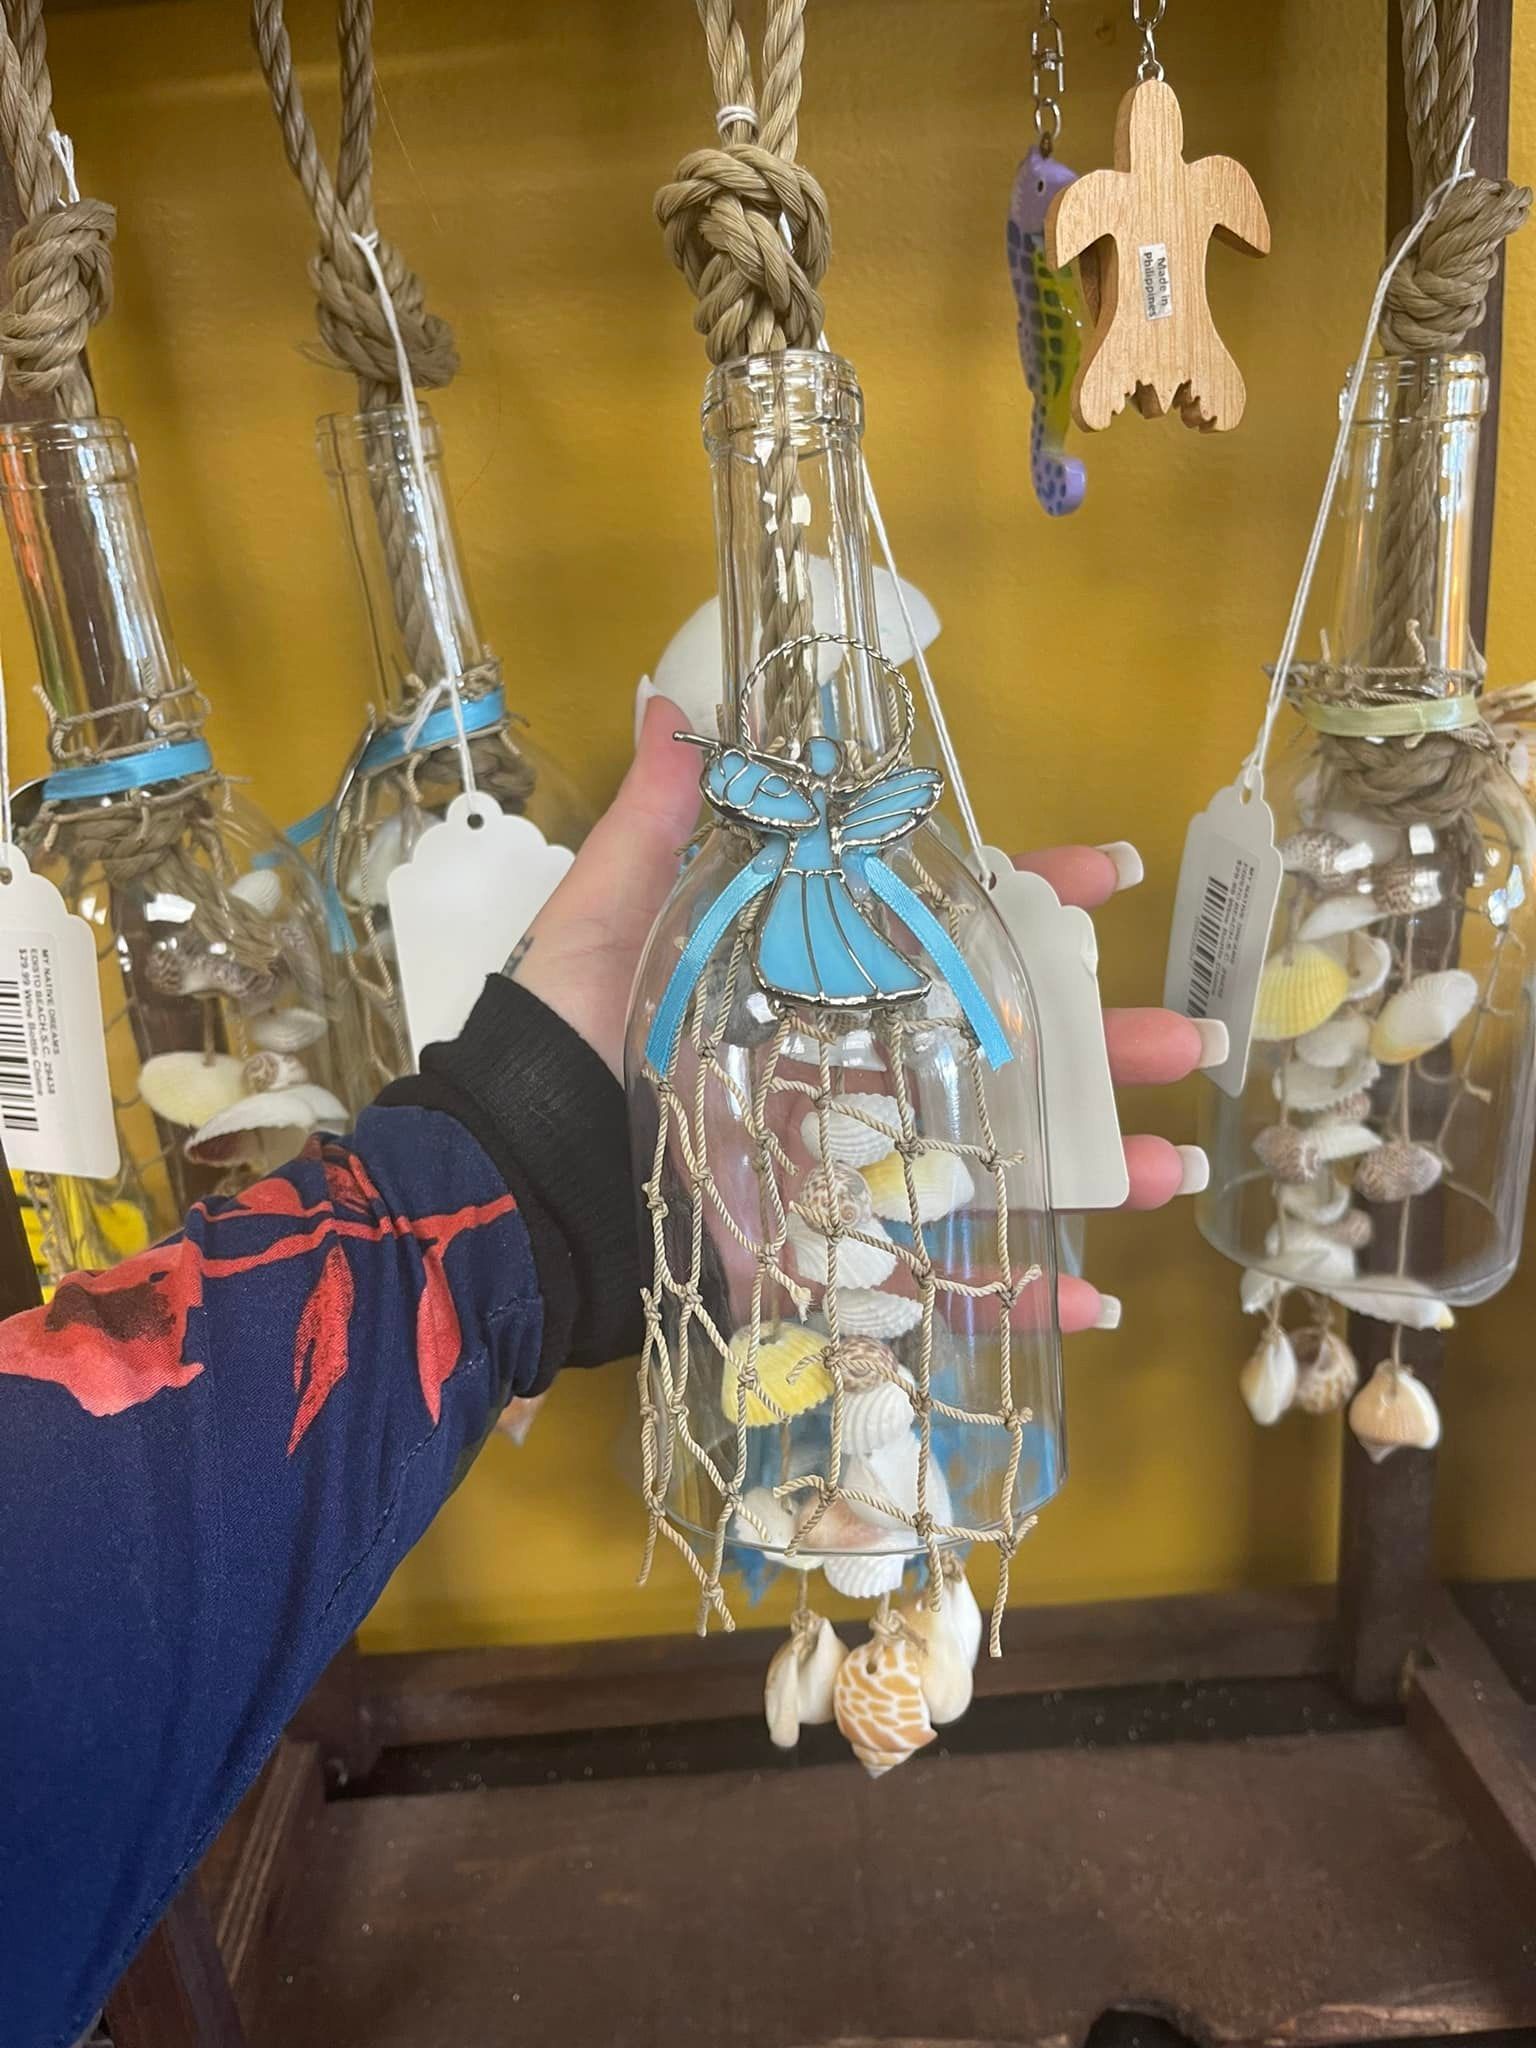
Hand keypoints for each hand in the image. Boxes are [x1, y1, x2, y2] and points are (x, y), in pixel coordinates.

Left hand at [512, 694, 1215, 1332]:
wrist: (515, 1181)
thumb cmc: (558, 1046)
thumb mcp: (604, 923)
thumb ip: (654, 827)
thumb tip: (674, 705)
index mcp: (803, 984)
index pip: (930, 930)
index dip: (1020, 900)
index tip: (1103, 875)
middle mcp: (839, 1071)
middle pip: (990, 1048)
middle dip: (1096, 1043)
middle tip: (1186, 1039)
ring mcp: (842, 1168)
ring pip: (987, 1159)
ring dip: (1088, 1164)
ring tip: (1172, 1165)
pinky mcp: (826, 1254)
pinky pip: (931, 1282)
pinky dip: (1009, 1299)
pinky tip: (1088, 1302)